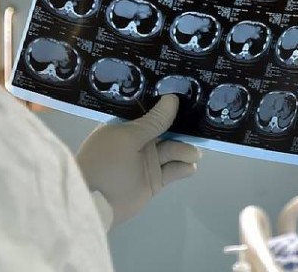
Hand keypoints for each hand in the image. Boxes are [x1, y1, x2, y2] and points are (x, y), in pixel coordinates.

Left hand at [76, 95, 200, 226]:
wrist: (94, 202)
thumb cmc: (106, 161)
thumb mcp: (128, 137)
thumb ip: (153, 121)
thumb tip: (172, 99)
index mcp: (126, 125)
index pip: (151, 110)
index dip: (169, 104)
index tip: (190, 95)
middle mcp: (138, 141)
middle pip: (166, 130)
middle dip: (183, 127)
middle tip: (203, 124)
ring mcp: (147, 161)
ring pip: (173, 150)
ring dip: (185, 150)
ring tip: (194, 154)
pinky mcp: (155, 180)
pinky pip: (174, 170)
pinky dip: (184, 167)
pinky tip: (190, 166)